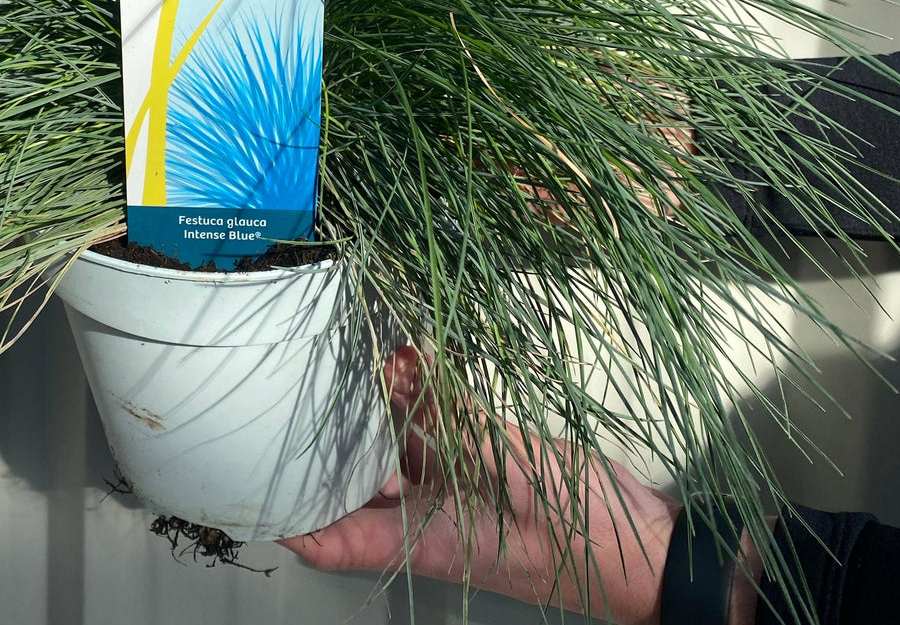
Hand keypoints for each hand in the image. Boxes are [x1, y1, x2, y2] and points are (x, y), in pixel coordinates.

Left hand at [279, 346, 679, 624]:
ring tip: (347, 351)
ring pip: (396, 443)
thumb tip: (400, 363)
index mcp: (423, 542)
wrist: (646, 547)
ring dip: (375, 404)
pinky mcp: (483, 459)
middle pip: (356, 482)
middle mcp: (428, 516)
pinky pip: (439, 423)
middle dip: (328, 438)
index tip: (254, 482)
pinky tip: (408, 354)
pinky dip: (422, 391)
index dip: (292, 518)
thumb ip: (455, 421)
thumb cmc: (581, 538)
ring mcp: (456, 487)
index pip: (337, 540)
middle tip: (295, 384)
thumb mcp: (513, 476)